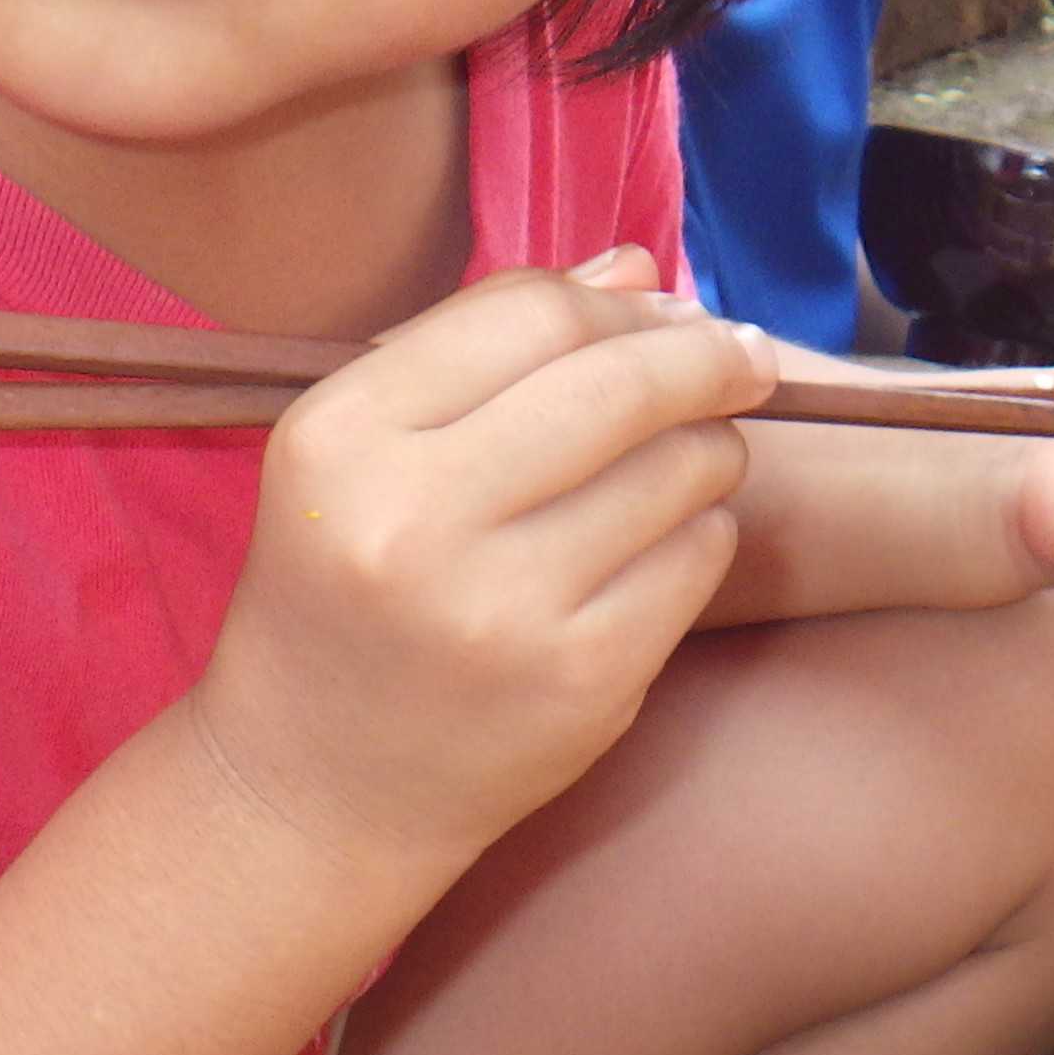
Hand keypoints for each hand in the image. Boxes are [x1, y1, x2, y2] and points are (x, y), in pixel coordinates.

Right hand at [182, 248, 768, 868]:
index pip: (529, 314)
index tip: (673, 308)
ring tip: (681, 464)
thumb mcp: (361, 455)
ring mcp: (503, 609)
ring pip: (681, 468)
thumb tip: (640, 269)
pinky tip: (656, 548)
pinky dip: (699, 534)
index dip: (621, 301)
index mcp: (342, 438)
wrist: (312, 785)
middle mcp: (412, 520)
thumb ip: (488, 347)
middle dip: (705, 358)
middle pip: (620, 383)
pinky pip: (698, 557)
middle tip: (742, 362)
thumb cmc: (344, 592)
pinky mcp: (581, 681)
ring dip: (707, 450)